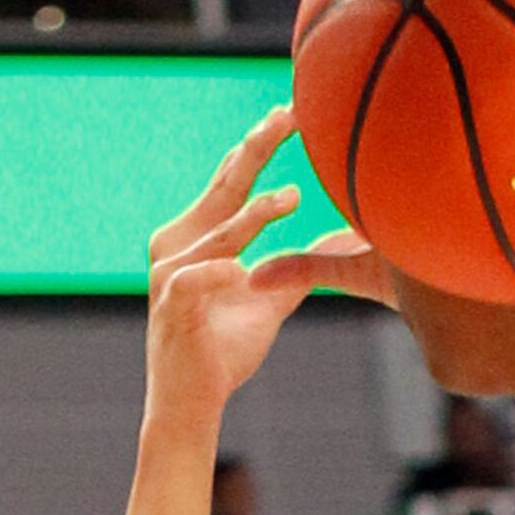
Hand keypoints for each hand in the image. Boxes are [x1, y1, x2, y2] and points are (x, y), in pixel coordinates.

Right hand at [144, 111, 317, 426]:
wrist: (192, 402)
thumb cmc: (225, 348)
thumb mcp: (272, 302)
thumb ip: (301, 269)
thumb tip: (342, 243)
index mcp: (199, 237)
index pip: (232, 181)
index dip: (259, 146)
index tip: (291, 113)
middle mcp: (179, 245)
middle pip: (221, 188)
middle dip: (254, 150)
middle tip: (288, 117)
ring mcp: (172, 274)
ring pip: (216, 233)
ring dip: (253, 215)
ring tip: (293, 198)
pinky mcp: (171, 307)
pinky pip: (194, 281)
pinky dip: (219, 272)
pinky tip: (241, 268)